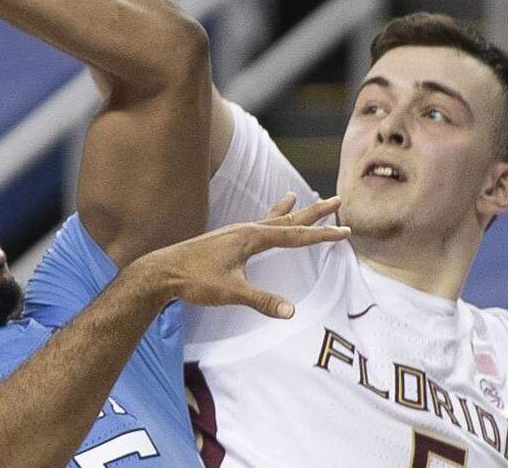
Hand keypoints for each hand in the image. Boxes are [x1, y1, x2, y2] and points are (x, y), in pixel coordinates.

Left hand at [141, 195, 348, 318]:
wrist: (162, 272)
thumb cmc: (194, 280)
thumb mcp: (230, 292)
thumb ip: (262, 301)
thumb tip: (291, 311)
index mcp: (251, 238)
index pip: (295, 236)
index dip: (322, 236)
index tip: (346, 231)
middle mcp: (245, 230)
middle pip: (287, 220)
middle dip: (313, 212)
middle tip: (337, 200)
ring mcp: (234, 233)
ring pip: (270, 220)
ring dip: (289, 211)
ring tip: (298, 196)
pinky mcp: (226, 240)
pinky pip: (255, 225)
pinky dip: (267, 219)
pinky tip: (265, 221)